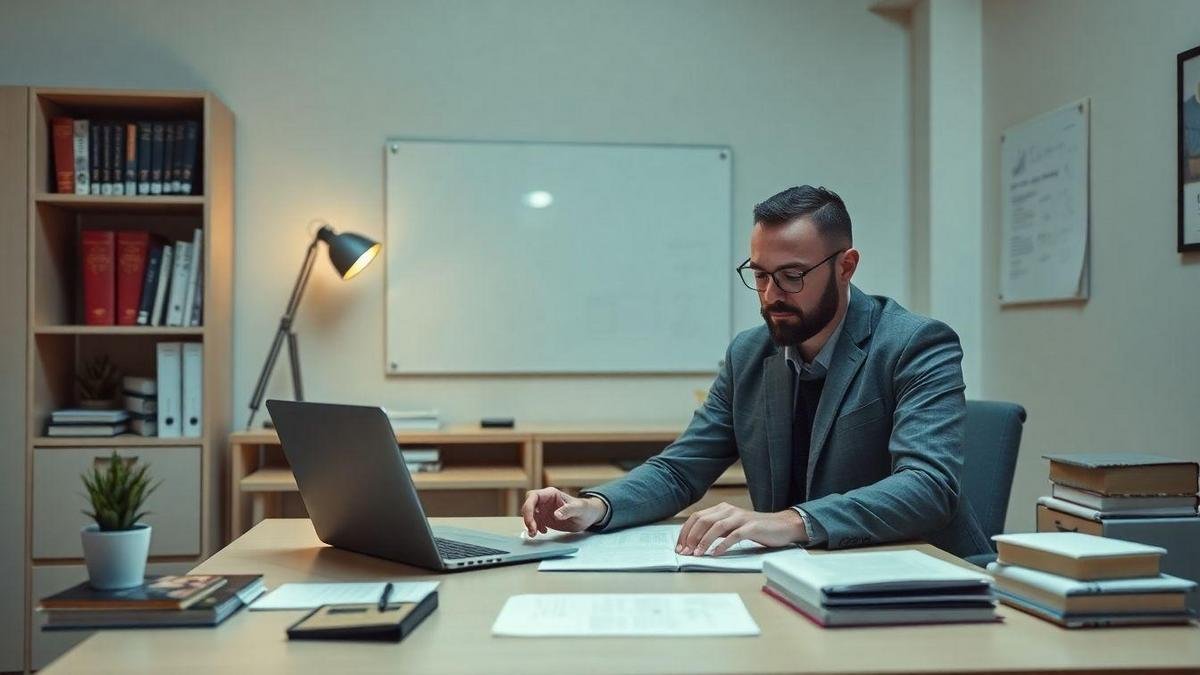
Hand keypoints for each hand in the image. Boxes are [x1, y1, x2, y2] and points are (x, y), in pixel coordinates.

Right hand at [521, 487, 606, 536]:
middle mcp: (545, 500)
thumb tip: (556, 515)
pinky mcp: (545, 517)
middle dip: (527, 518)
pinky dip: (535, 528)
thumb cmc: (585, 509)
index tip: (531, 522)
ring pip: (529, 514)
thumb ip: (568, 510)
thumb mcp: (579, 509)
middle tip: (532, 531)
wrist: (588, 516)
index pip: (533, 496)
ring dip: (529, 524)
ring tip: (534, 534)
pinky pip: (534, 521)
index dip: (528, 508)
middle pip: (528, 506)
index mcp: (551, 494)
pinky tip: (544, 532)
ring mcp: (544, 509)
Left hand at [675, 502, 806, 556]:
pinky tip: (715, 554)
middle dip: (691, 537)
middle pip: (703, 521)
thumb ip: (716, 531)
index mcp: (722, 508)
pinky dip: (723, 545)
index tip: (679, 547)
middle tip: (684, 552)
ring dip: (704, 541)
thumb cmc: (755, 529)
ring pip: (716, 527)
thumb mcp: (732, 527)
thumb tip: (694, 543)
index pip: (697, 517)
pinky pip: (734, 535)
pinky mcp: (752, 526)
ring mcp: (741, 517)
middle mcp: (729, 510)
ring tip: (697, 554)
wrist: (782, 526)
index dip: (685, 532)